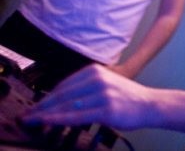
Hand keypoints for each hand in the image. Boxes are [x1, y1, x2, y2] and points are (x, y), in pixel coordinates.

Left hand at [21, 64, 154, 129]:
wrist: (149, 104)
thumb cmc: (126, 97)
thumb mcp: (106, 84)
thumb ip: (85, 87)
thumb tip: (59, 99)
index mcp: (96, 70)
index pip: (64, 85)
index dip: (46, 98)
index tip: (35, 107)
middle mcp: (98, 79)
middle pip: (62, 94)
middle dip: (42, 106)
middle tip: (28, 116)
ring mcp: (102, 94)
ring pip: (67, 105)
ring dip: (46, 114)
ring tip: (33, 121)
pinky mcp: (106, 109)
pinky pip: (76, 115)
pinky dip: (58, 119)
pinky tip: (47, 121)